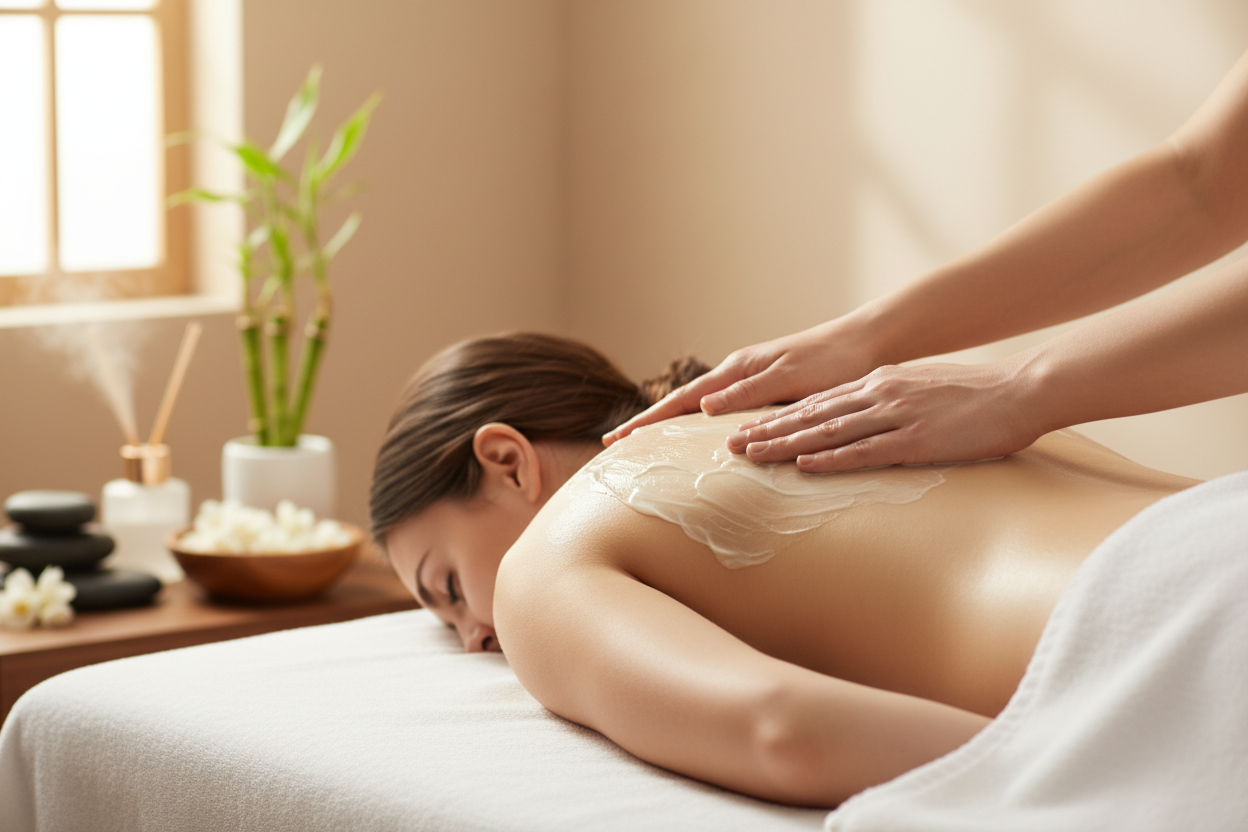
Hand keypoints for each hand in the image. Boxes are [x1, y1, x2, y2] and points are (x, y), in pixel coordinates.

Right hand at [603, 319, 878, 445]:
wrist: (869, 344)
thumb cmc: (835, 361)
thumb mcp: (791, 378)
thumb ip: (749, 393)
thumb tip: (703, 407)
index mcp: (739, 371)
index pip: (681, 400)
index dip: (648, 421)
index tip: (617, 439)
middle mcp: (739, 375)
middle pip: (682, 403)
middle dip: (648, 424)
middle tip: (614, 445)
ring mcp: (751, 382)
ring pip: (700, 407)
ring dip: (671, 424)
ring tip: (646, 445)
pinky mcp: (768, 391)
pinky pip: (723, 412)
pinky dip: (700, 424)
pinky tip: (701, 437)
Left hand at [726, 360, 1042, 471]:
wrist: (1020, 390)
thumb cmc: (976, 396)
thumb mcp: (924, 389)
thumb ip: (893, 401)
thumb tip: (870, 418)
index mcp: (880, 383)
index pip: (819, 403)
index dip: (780, 417)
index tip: (750, 427)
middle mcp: (879, 395)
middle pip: (811, 416)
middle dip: (768, 431)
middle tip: (732, 444)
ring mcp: (895, 416)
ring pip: (827, 433)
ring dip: (786, 445)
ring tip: (752, 455)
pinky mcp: (916, 439)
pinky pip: (864, 452)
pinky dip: (830, 460)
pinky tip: (804, 466)